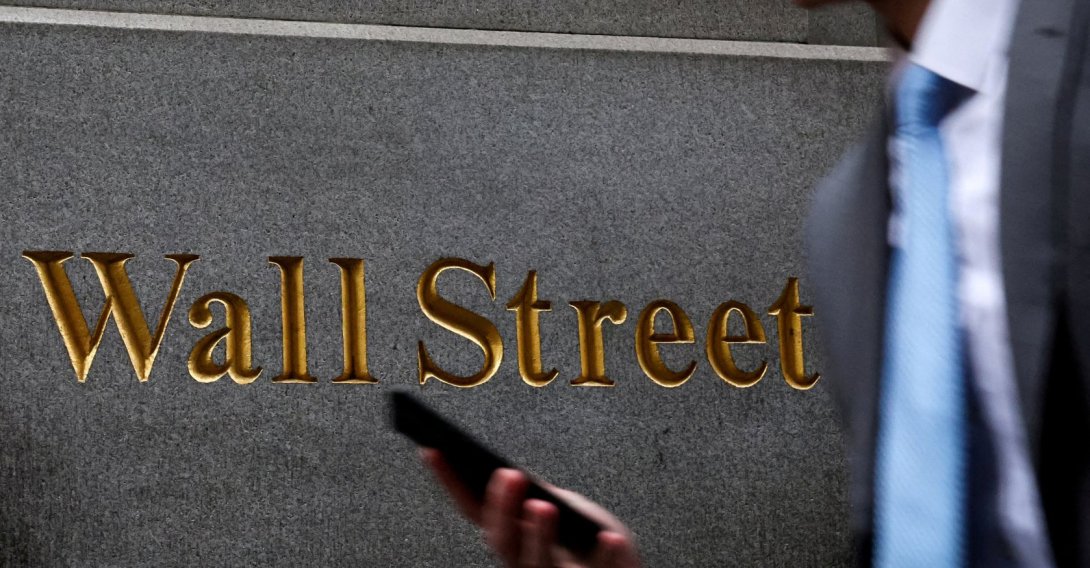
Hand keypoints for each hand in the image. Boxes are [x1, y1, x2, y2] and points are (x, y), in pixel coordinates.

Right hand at [420, 448, 640, 567]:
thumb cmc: (593, 541)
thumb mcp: (566, 508)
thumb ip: (541, 495)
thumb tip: (513, 473)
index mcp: (516, 537)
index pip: (474, 510)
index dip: (450, 483)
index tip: (433, 450)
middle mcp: (527, 562)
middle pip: (502, 542)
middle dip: (500, 509)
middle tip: (508, 475)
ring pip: (536, 566)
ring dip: (539, 536)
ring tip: (543, 505)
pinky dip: (605, 557)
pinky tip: (610, 537)